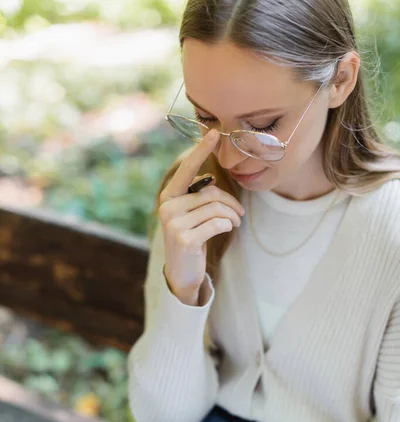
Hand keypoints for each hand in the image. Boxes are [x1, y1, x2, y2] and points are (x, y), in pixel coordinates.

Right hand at [159, 129, 244, 302]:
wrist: (181, 272)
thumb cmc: (191, 238)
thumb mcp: (191, 215)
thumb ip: (197, 196)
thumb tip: (211, 177)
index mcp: (168, 196)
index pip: (186, 170)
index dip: (201, 151)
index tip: (214, 133)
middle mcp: (167, 207)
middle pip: (210, 193)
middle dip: (231, 203)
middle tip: (240, 214)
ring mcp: (173, 224)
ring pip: (216, 208)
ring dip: (232, 216)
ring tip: (235, 223)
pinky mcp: (184, 239)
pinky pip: (216, 224)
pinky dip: (227, 226)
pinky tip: (227, 230)